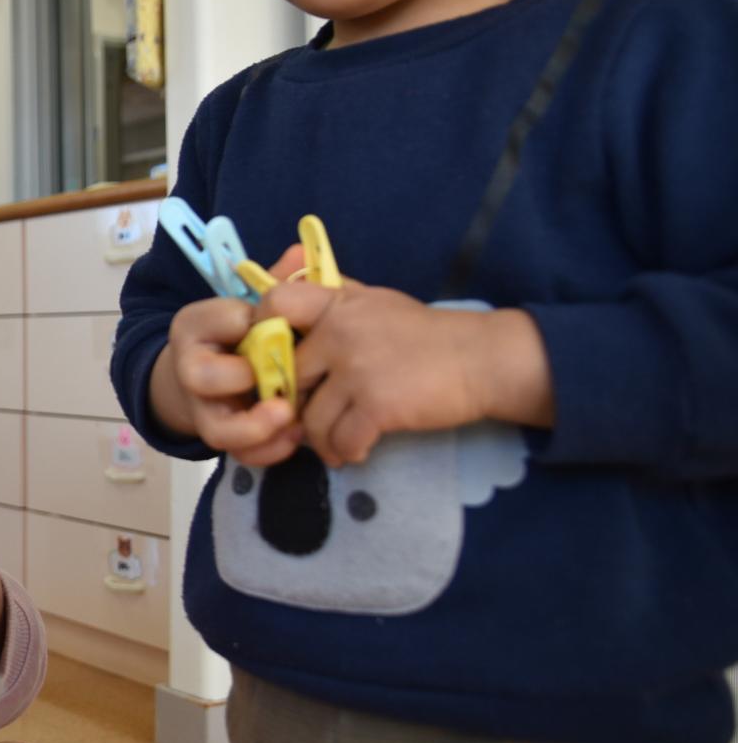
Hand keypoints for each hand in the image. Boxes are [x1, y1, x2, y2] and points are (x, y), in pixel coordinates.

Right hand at [149, 243, 307, 464]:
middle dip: (239, 377)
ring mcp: (204, 408)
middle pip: (199, 377)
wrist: (212, 372)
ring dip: (256, 426)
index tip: (264, 317)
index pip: (207, 320)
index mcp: (195, 326)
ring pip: (218, 429)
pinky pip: (240, 455)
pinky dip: (269, 450)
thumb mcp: (251, 302)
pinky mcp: (223, 437)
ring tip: (292, 416)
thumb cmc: (239, 332)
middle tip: (275, 371)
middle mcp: (190, 368)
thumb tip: (302, 254)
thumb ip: (275, 283)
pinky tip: (297, 435)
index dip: (239, 321)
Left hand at [260, 279, 553, 466]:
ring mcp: (357, 369)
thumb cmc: (425, 333)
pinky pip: (340, 440)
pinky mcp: (377, 405)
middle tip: (306, 421)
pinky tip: (355, 450)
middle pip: (287, 377)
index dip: (261, 332)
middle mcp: (339, 332)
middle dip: (293, 406)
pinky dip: (344, 451)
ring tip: (333, 444)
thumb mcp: (375, 301)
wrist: (481, 358)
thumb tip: (287, 290)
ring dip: (319, 439)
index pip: (275, 304)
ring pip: (310, 418)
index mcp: (337, 303)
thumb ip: (333, 298)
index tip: (273, 360)